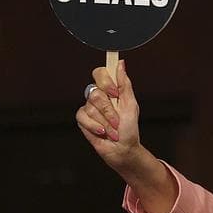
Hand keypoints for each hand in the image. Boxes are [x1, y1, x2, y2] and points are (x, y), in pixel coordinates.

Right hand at [76, 60, 150, 175]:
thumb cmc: (129, 129)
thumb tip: (120, 64)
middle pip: (96, 92)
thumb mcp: (131, 104)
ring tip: (113, 130)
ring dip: (105, 122)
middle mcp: (98, 97)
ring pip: (91, 107)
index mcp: (110, 90)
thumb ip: (124, 84)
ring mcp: (89, 107)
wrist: (123, 149)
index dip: (106, 81)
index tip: (114, 92)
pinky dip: (95, 126)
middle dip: (109, 110)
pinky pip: (83, 117)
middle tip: (117, 120)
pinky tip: (102, 132)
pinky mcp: (82, 119)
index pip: (100, 73)